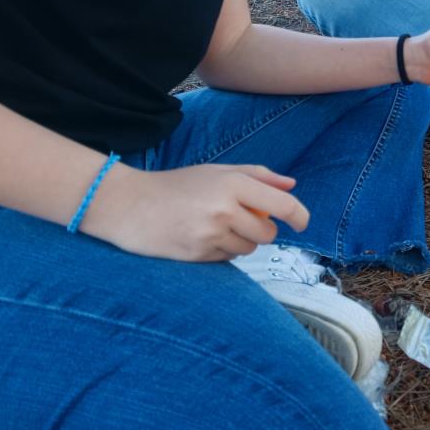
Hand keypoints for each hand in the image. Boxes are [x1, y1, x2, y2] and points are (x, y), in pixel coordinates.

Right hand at [83, 164, 308, 261]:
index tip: (302, 223)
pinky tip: (201, 238)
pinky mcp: (197, 255)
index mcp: (233, 184)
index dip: (299, 216)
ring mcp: (210, 234)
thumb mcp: (217, 171)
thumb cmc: (177, 185)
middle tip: (240, 219)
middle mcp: (224, 209)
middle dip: (261, 229)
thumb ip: (258, 176)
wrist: (127, 205)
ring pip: (249, 249)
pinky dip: (222, 251)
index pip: (283, 205)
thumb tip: (292, 186)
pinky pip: (227, 259)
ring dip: (241, 241)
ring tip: (215, 226)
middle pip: (268, 233)